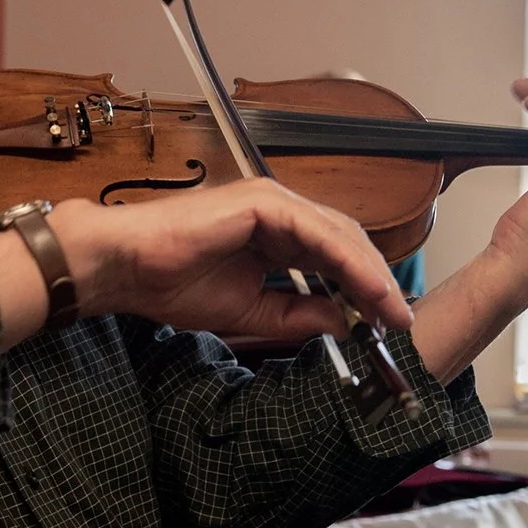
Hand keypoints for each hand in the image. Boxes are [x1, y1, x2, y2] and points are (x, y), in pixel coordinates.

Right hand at [48, 180, 408, 343]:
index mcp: (274, 236)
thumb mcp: (251, 312)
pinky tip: (365, 287)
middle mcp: (278, 213)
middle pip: (346, 243)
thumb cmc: (172, 283)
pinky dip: (346, 260)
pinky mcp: (263, 203)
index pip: (333, 258)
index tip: (386, 325)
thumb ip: (297, 314)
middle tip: (398, 321)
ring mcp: (272, 202)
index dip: (363, 289)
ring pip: (339, 235)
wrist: (129, 267)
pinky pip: (318, 232)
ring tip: (390, 310)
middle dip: (376, 283)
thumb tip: (342, 324)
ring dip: (370, 274)